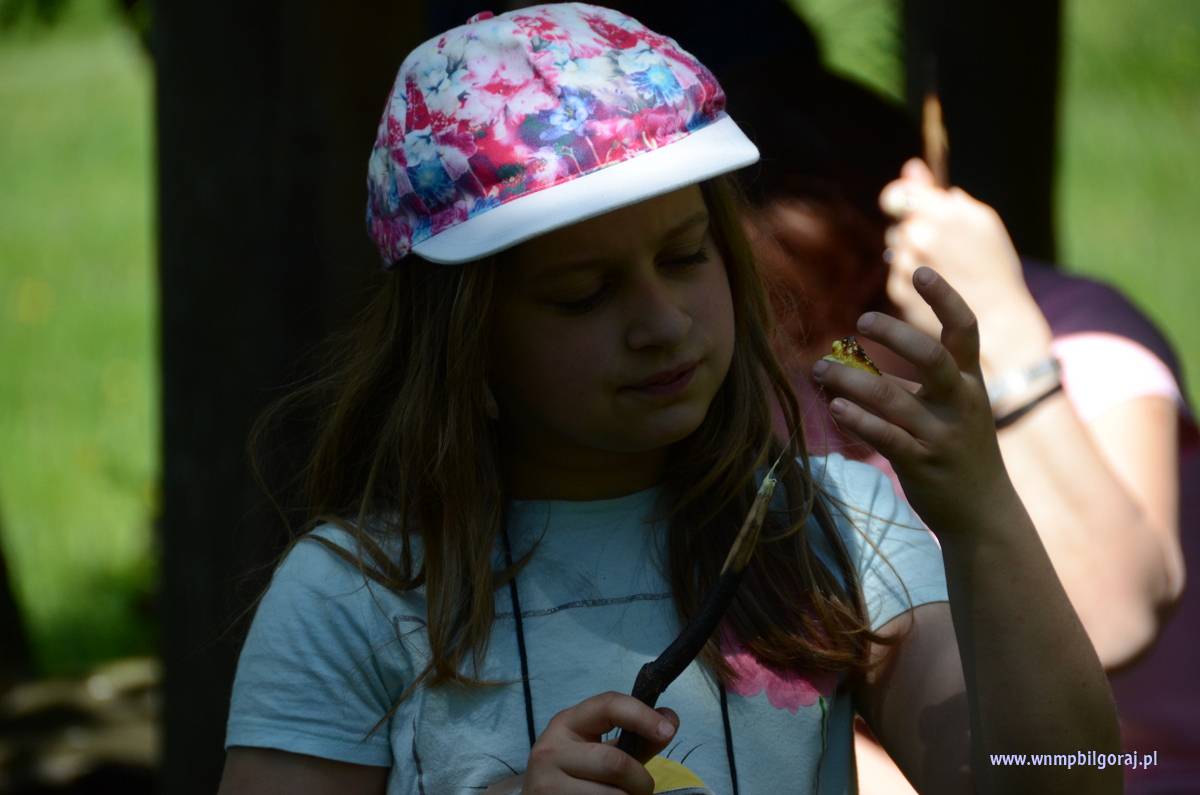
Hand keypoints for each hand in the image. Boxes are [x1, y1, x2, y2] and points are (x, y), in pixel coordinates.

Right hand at [518, 691, 678, 794]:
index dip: (642, 716)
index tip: (668, 731)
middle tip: (643, 789)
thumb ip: (636, 737)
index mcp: (567, 722)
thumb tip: (670, 719)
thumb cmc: (575, 774)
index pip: (608, 705)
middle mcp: (551, 747)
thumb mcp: (601, 750)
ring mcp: (546, 781)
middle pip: (614, 762)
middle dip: (640, 781)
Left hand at [810, 267, 1010, 534]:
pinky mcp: (924, 464)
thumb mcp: (950, 408)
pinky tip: (836, 407)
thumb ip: (913, 382)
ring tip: (820, 370)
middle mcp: (960, 402)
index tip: (920, 270)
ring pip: (894, 400)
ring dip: (852, 380)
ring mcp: (942, 435)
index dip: (945, 297)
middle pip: (933, 357)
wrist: (985, 513)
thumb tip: (853, 359)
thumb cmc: (958, 449)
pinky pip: (887, 438)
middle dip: (896, 335)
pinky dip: (859, 420)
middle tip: (861, 321)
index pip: (965, 329)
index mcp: (968, 381)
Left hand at [879, 159, 1051, 376]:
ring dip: (912, 251)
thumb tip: (912, 168)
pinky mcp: (897, 291)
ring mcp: (905, 265)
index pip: (900, 194)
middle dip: (915, 227)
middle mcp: (919, 238)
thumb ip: (940, 193)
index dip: (901, 196)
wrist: (997, 321)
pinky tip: (935, 286)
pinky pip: (896, 272)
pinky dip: (910, 275)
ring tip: (944, 268)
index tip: (907, 203)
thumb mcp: (981, 221)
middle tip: (945, 246)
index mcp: (942, 214)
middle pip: (899, 221)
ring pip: (896, 247)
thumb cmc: (994, 266)